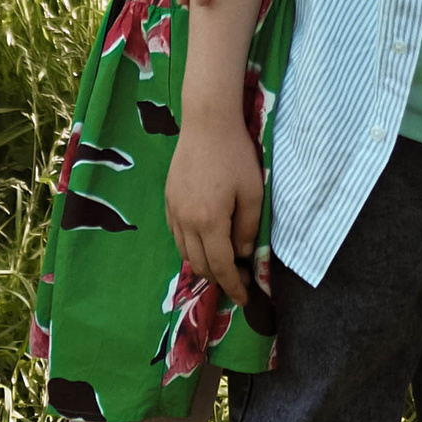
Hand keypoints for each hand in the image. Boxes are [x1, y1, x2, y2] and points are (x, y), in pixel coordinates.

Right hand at [167, 115, 265, 307]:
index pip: (221, 267)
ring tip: (223, 262)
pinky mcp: (168, 201)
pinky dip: (191, 246)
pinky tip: (205, 241)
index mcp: (210, 222)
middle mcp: (186, 222)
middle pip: (200, 264)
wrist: (207, 123)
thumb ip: (248, 228)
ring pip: (185, 253)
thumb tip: (243, 255)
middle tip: (238, 278)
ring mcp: (174, 212)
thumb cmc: (235, 155)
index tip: (245, 298)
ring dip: (203, 263)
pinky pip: (177, 235)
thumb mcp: (253, 192)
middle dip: (219, 278)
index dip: (233, 287)